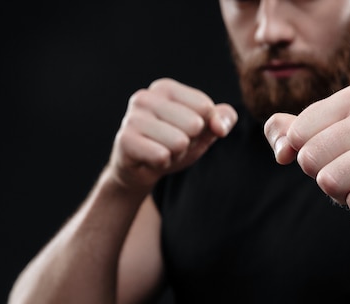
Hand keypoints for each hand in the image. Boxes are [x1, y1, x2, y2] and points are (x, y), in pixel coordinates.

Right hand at [109, 78, 236, 191]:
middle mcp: (145, 97)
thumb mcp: (205, 129)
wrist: (141, 169)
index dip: (203, 127)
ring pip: (179, 142)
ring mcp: (132, 117)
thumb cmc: (174, 143)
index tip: (185, 131)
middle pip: (194, 124)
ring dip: (176, 154)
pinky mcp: (125, 140)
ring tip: (162, 151)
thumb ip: (224, 119)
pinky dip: (163, 164)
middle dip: (189, 142)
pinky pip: (162, 156)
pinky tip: (151, 160)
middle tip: (172, 144)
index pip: (206, 107)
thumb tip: (220, 127)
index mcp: (165, 88)